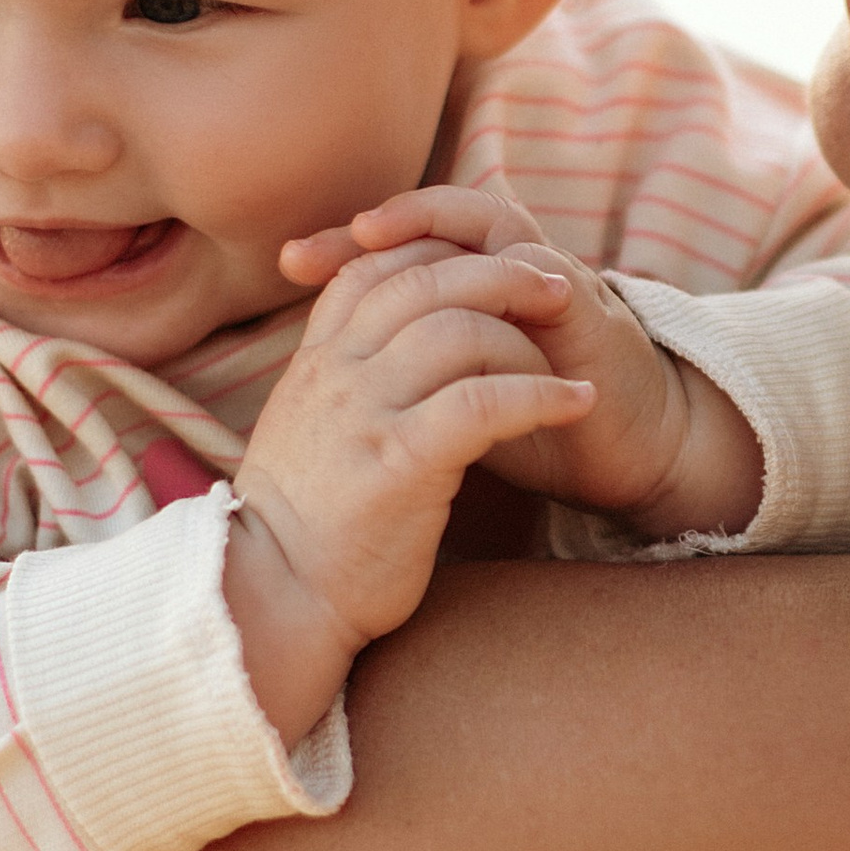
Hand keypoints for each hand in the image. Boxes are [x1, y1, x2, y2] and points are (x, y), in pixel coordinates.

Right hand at [229, 235, 594, 740]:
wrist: (274, 600)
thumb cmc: (308, 526)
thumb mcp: (309, 431)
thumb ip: (344, 383)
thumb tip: (392, 349)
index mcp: (315, 362)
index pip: (374, 266)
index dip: (439, 250)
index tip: (494, 261)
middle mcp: (335, 374)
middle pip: (425, 281)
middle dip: (498, 275)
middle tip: (554, 289)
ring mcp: (364, 414)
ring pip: (459, 331)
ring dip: (528, 337)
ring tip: (572, 362)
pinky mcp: (401, 463)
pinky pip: (484, 402)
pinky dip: (541, 394)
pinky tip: (575, 403)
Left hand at [284, 188, 765, 541]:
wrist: (628, 456)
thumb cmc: (535, 428)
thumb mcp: (453, 397)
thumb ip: (407, 369)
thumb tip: (323, 370)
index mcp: (478, 291)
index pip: (410, 243)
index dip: (352, 246)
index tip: (293, 263)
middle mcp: (517, 274)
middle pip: (446, 214)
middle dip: (383, 222)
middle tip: (323, 244)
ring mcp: (558, 287)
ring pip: (497, 223)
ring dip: (437, 219)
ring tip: (377, 232)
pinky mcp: (594, 319)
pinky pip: (549, 274)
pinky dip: (506, 272)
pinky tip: (458, 283)